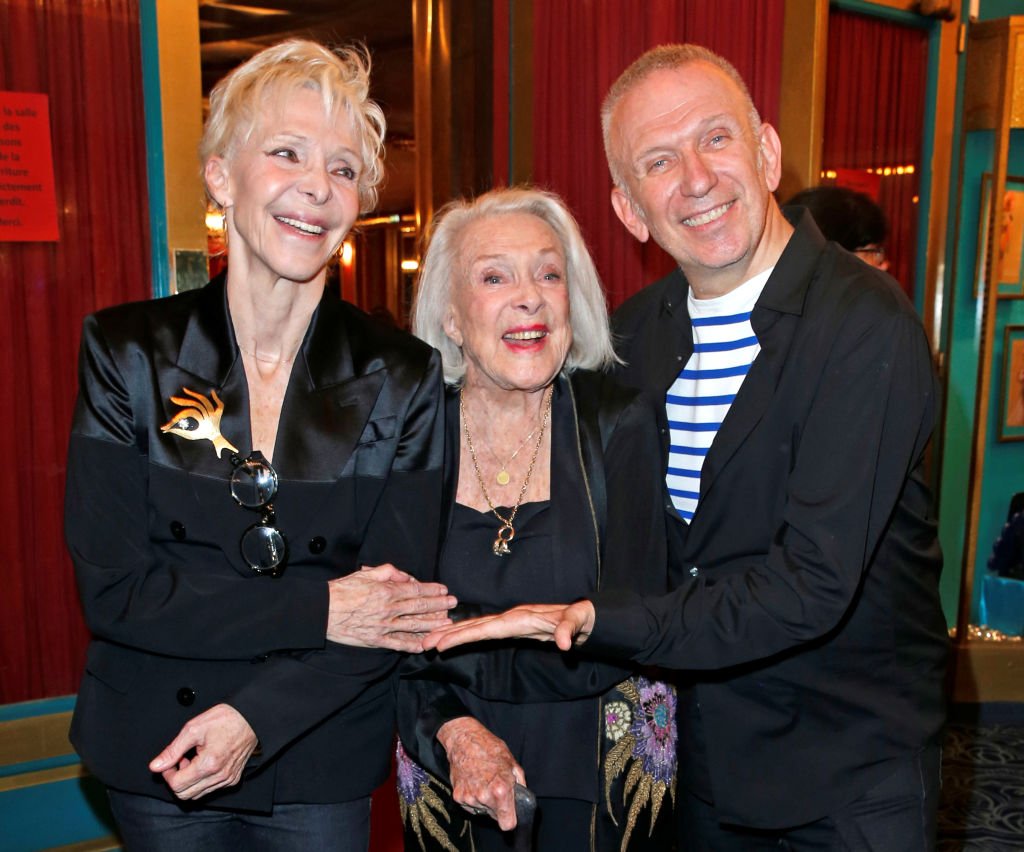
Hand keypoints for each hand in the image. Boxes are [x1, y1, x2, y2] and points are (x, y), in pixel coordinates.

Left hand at [148, 704, 256, 799]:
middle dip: (177, 779)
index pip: (176, 785)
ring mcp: (227, 779)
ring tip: (193, 760)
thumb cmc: (226, 719)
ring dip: (189, 781)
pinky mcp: (233, 779)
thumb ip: (172, 750)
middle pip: (185, 795)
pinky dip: (201, 780)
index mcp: (208, 764)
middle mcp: (219, 776)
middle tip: (180, 760)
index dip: (168, 773)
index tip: (170, 761)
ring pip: (197, 794)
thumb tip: (156, 765)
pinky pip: (210, 789)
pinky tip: (204, 763)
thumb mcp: (194, 728)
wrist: (251, 718)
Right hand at [327, 563, 456, 651]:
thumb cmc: (342, 590)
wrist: (322, 611)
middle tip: (453, 604)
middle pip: (419, 607)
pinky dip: (411, 645)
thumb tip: (405, 576)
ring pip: (413, 626)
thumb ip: (387, 572)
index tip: (444, 590)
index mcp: (386, 591)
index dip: (432, 590)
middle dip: (438, 605)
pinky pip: (397, 644)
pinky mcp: (375, 640)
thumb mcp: (364, 574)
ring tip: (446, 623)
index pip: (416, 590)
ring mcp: (383, 626)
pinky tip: (424, 646)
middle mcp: (388, 609)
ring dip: (432, 625)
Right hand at [423, 600, 595, 652]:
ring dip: (453, 634)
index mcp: (521, 618)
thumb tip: (562, 644)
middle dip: (448, 634)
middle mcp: (512, 617)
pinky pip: (485, 631)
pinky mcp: (514, 627)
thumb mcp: (579, 622)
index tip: (441, 643)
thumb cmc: (582, 618)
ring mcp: (512, 621)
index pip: (486, 628)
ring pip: (476, 627)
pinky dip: (467, 635)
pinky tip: (456, 639)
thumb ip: (569, 630)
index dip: (462, 635)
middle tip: (423, 644)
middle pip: (474, 625)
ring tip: (431, 641)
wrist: (586, 614)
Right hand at [437, 717, 525, 830]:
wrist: (464, 740)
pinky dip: (473, 797)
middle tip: (495, 787)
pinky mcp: (458, 797)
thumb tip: (521, 800)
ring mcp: (469, 798)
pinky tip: (473, 781)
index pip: (507, 824)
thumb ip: (520, 786)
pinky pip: (470, 805)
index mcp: (500, 790)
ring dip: (485, 800)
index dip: (510, 819)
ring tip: (483, 780)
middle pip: (495, 816)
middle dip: (498, 806)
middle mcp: (484, 797)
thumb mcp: (512, 764)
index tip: (510, 813)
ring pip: (482, 810)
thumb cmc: (489, 748)